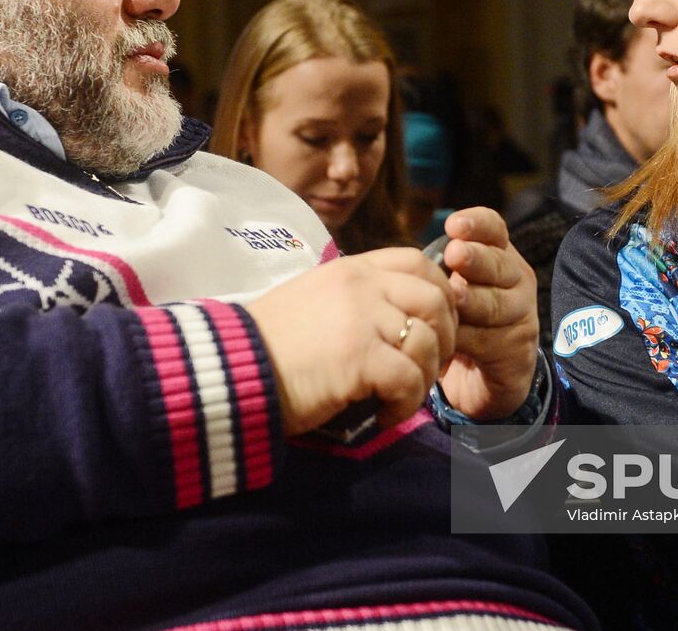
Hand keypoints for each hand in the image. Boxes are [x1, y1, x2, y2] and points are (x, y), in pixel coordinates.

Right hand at [247, 249, 455, 435]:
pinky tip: (385, 415)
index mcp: (350, 269)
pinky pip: (410, 380)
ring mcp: (362, 319)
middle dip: (446, 336)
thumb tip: (395, 319)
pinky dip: (405, 404)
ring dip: (425, 377)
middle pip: (435, 299)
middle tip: (429, 367)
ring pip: (429, 342)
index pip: (416, 261)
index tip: (434, 324)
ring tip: (401, 397)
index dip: (440, 291)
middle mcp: (361, 286)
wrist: (231, 370)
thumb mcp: (313, 300)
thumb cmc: (267, 343)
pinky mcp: (360, 358)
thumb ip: (355, 299)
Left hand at [436, 207, 539, 419]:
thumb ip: (439, 270)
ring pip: (494, 303)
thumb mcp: (451, 289)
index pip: (495, 230)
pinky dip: (463, 339)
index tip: (453, 225)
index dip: (476, 224)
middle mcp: (516, 280)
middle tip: (454, 255)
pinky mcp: (517, 349)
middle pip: (497, 264)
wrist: (482, 375)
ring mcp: (521, 314)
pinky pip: (487, 339)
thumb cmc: (459, 320)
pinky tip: (444, 338)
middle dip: (475, 259)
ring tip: (453, 297)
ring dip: (470, 300)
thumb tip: (409, 259)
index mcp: (499, 256)